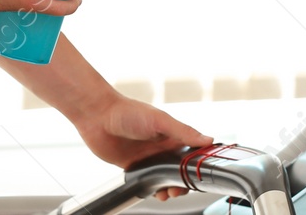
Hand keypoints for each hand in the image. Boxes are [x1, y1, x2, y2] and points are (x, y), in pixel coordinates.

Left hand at [71, 92, 214, 202]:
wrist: (97, 116)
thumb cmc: (127, 111)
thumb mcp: (159, 121)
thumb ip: (183, 132)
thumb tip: (208, 140)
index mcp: (171, 135)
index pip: (192, 152)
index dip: (197, 166)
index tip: (200, 176)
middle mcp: (161, 147)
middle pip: (180, 170)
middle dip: (184, 182)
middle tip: (180, 189)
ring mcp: (147, 157)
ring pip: (164, 178)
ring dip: (169, 188)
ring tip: (168, 193)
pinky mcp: (133, 166)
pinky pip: (147, 181)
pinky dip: (153, 189)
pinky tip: (153, 191)